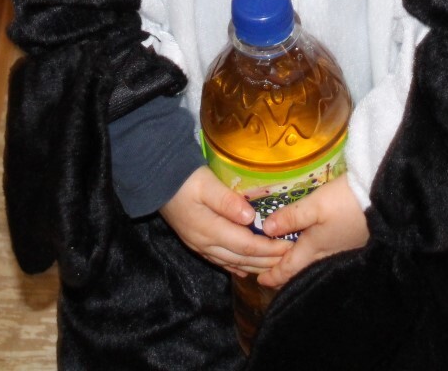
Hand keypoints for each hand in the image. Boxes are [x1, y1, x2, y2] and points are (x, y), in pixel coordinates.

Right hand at [160, 167, 286, 276]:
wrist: (157, 182)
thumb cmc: (184, 179)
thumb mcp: (206, 184)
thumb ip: (227, 201)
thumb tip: (250, 218)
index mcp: (209, 229)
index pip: (246, 245)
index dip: (268, 249)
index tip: (289, 247)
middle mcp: (205, 243)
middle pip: (241, 258)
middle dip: (267, 261)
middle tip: (290, 260)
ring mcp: (199, 246)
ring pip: (232, 262)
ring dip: (255, 266)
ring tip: (275, 267)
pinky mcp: (196, 243)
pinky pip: (220, 261)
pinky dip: (237, 266)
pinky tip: (246, 270)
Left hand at [255, 177, 369, 288]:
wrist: (383, 199)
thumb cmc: (345, 202)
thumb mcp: (314, 206)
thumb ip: (290, 217)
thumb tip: (265, 229)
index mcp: (313, 249)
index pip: (288, 269)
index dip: (273, 276)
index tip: (260, 281)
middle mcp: (326, 255)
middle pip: (300, 270)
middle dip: (284, 274)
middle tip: (269, 274)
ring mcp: (341, 250)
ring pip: (313, 264)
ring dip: (299, 265)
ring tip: (288, 263)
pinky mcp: (352, 242)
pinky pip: (326, 256)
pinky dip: (313, 257)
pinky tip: (314, 249)